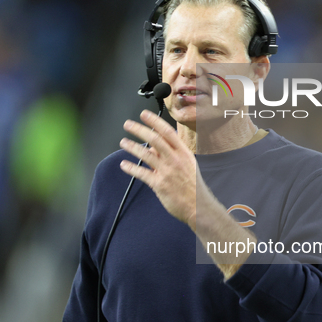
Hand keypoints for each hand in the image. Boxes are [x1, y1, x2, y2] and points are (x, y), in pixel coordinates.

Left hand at [119, 110, 197, 224]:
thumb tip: (153, 147)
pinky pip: (142, 173)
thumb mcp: (187, 165)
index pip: (167, 132)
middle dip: (139, 130)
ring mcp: (167, 172)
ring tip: (123, 142)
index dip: (154, 121)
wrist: (198, 206)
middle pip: (154, 139)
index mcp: (183, 153)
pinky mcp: (160, 185)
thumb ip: (171, 154)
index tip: (144, 114)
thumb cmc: (192, 186)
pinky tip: (124, 164)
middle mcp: (175, 160)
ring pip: (146, 154)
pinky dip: (131, 168)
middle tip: (128, 124)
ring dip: (132, 147)